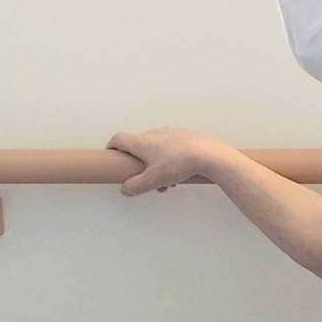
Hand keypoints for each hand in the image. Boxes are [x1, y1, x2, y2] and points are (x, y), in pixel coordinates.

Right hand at [105, 128, 230, 196]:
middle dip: (141, 165)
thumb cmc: (179, 164)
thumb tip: (126, 188)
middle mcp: (155, 134)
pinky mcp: (186, 136)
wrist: (209, 155)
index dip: (112, 147)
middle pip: (139, 147)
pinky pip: (172, 148)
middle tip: (147, 180)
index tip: (112, 155)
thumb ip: (136, 186)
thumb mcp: (153, 181)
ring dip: (157, 165)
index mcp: (142, 142)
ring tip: (168, 182)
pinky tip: (181, 174)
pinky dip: (171, 160)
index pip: (119, 139)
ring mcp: (171, 133)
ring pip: (157, 149)